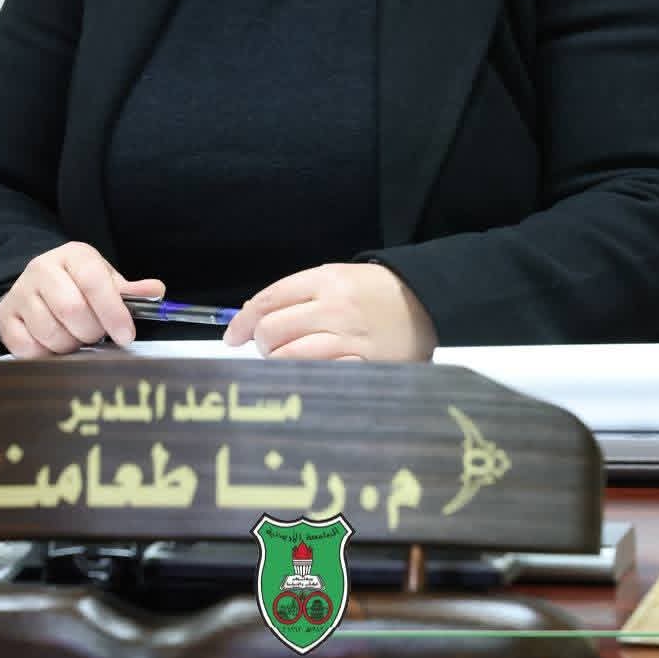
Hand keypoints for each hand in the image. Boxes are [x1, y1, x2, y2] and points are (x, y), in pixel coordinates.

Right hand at [0, 241, 163, 357]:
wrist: (39, 285)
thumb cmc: (79, 285)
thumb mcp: (105, 281)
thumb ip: (130, 290)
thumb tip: (157, 291)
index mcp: (73, 255)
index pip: (94, 281)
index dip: (113, 312)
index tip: (126, 335)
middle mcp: (42, 268)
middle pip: (71, 309)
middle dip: (91, 331)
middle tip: (97, 335)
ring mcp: (20, 292)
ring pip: (50, 332)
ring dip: (70, 345)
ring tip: (76, 337)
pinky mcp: (4, 317)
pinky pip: (28, 347)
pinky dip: (46, 354)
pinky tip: (54, 344)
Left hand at [222, 262, 437, 361]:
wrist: (425, 302)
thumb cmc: (373, 292)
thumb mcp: (336, 278)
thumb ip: (297, 295)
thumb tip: (251, 318)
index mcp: (326, 280)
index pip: (269, 300)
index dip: (243, 321)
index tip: (233, 336)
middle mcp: (335, 308)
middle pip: (273, 330)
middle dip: (263, 343)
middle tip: (271, 347)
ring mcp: (349, 340)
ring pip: (290, 357)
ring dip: (280, 363)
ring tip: (291, 360)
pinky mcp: (363, 366)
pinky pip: (319, 377)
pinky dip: (306, 378)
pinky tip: (309, 375)